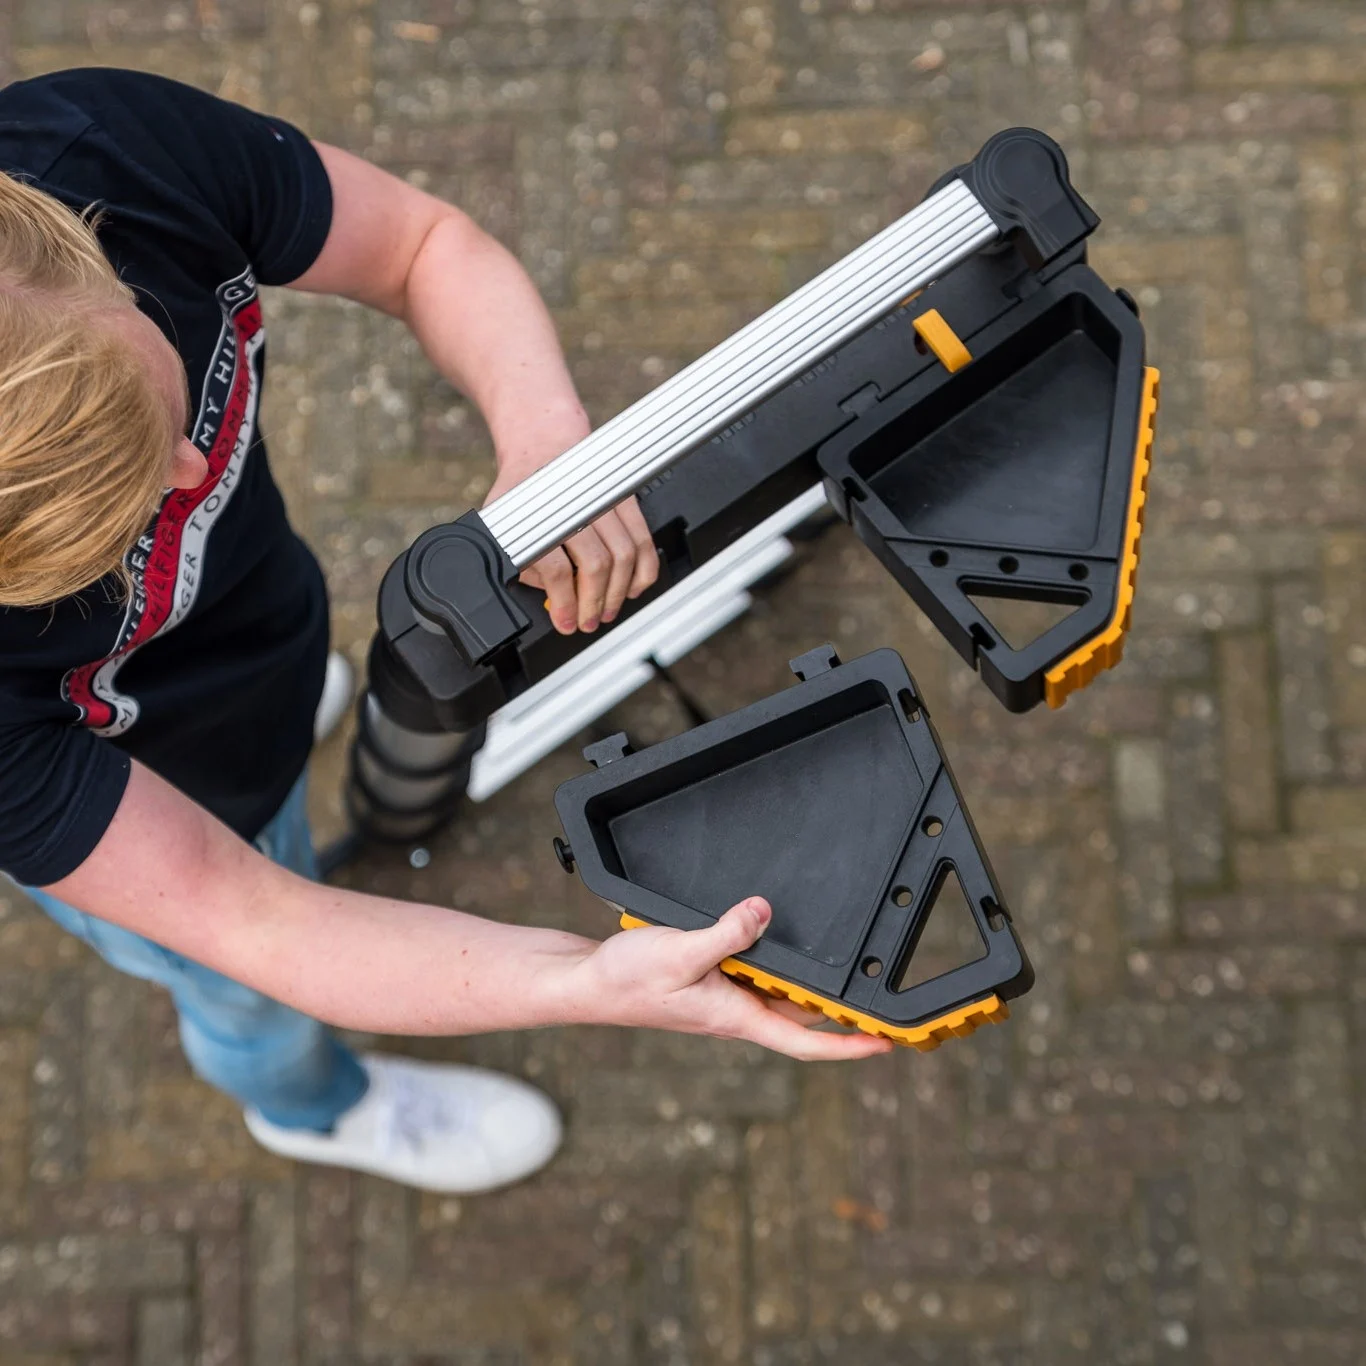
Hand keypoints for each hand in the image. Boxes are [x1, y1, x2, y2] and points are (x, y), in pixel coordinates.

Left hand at [484, 410, 660, 634]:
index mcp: (537, 511)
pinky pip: (644, 540)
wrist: (543, 444)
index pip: (556, 568)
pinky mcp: (625, 498)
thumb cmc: (523, 488)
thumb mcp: (503, 524)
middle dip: (594, 603)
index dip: (564, 603)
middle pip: (596, 564)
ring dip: (619, 593)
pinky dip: (644, 570)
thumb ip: (521, 563)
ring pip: (625, 555)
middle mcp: (572, 502)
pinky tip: (632, 588)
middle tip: (587, 622)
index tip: (565, 621)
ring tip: (607, 610)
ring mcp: (602, 498)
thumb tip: (549, 599)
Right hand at [561, 897, 894, 1060]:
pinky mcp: (709, 978)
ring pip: (778, 991)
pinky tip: (775, 934)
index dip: (849, 1046)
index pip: (806, 1042)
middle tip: (880, 996)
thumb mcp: (681, 952)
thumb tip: (765, 912)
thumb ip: (726, 933)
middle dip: (840, 1010)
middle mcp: (736, 1010)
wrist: (587, 982)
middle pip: (801, 1015)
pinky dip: (773, 958)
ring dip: (807, 983)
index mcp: (737, 1016)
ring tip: (845, 964)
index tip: (887, 1043)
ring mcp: (723, 996)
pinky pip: (754, 972)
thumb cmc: (627, 980)